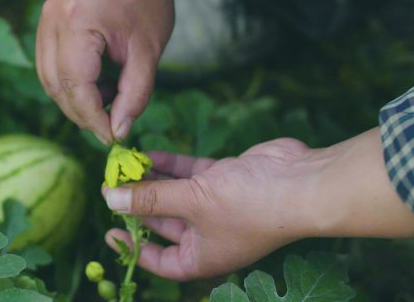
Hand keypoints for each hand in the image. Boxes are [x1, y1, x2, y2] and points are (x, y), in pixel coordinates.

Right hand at [35, 0, 173, 143]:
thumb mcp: (148, 51)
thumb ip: (135, 95)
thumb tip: (119, 131)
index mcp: (78, 23)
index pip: (77, 86)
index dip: (93, 118)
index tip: (113, 138)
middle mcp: (52, 21)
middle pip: (58, 87)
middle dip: (83, 114)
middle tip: (113, 127)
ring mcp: (44, 21)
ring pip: (50, 81)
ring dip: (76, 102)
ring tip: (112, 100)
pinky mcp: (46, 25)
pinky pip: (50, 68)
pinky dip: (71, 85)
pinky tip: (99, 85)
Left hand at [102, 130, 413, 279]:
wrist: (303, 181)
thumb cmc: (250, 205)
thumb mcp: (192, 203)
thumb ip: (151, 199)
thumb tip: (111, 200)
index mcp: (202, 256)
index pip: (161, 261)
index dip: (135, 249)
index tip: (111, 232)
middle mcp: (209, 234)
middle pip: (164, 222)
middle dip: (138, 204)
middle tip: (113, 186)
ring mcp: (217, 206)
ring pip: (175, 194)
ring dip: (152, 181)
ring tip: (125, 165)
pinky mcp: (225, 179)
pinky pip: (190, 174)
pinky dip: (171, 165)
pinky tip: (150, 152)